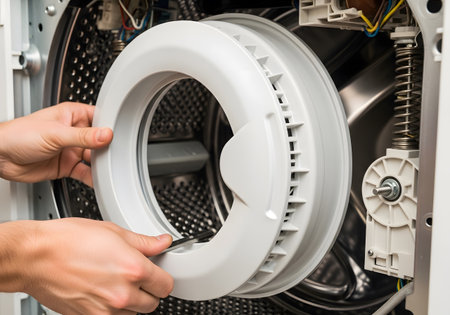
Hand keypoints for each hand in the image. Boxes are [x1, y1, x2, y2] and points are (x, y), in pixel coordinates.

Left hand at [0, 102, 112, 185]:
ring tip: (110, 170)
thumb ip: (83, 136)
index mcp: (72, 115)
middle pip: (99, 140)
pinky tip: (99, 180)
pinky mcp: (66, 166)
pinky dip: (93, 177)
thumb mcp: (56, 134)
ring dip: (101, 164)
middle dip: (108, 148)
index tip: (122, 136)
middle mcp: (73, 132)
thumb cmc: (18, 135)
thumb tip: (106, 135)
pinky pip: (85, 172)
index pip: (99, 118)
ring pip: (94, 157)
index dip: (110, 126)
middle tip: (117, 156)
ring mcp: (70, 150)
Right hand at [0, 218, 173, 314]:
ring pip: (134, 313)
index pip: (166, 285)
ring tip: (115, 282)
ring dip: (131, 302)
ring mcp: (106, 310)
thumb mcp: (113, 231)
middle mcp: (122, 294)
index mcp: (133, 269)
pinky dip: (112, 310)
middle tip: (136, 276)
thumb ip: (144, 242)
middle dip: (148, 290)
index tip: (157, 272)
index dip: (163, 277)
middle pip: (153, 303)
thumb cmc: (68, 241)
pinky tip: (102, 292)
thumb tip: (163, 242)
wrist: (35, 257)